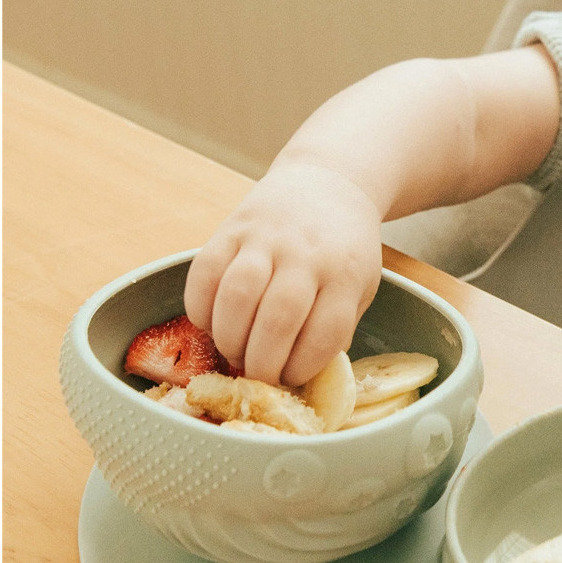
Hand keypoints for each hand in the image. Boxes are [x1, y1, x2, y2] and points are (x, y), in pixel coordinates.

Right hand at [184, 162, 383, 387]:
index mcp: (346, 274)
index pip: (325, 333)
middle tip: (256, 377)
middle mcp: (306, 254)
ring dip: (228, 338)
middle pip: (277, 319)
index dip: (302, 367)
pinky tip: (212, 323)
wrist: (328, 183)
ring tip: (234, 351)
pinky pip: (204, 274)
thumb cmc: (344, 249)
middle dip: (261, 363)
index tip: (290, 379)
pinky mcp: (231, 227)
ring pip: (236, 295)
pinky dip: (201, 309)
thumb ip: (335, 326)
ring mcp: (266, 238)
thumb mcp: (360, 285)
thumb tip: (297, 376)